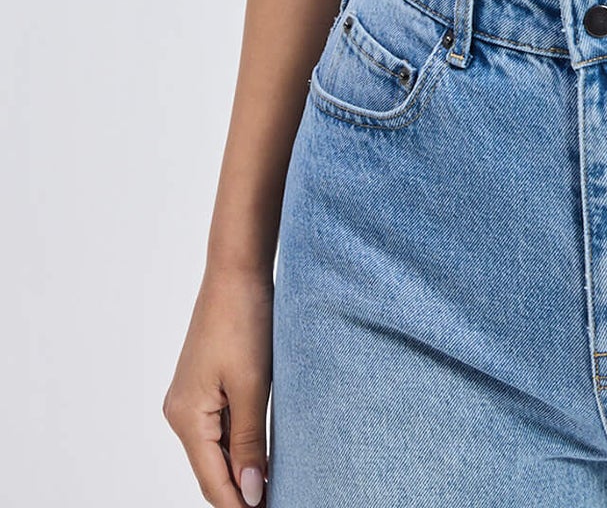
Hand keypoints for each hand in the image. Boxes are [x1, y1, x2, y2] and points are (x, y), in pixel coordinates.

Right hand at [163, 265, 272, 504]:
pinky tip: (261, 453)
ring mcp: (190, 399)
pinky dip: (238, 444)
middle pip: (210, 470)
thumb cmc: (244, 321)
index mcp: (186, 418)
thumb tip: (250, 494)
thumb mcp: (252, 387)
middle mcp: (180, 413)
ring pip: (215, 450)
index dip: (239, 505)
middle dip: (239, 491)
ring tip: (273, 486)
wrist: (237, 271)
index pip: (212, 482)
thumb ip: (249, 444)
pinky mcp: (204, 385)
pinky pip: (219, 427)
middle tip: (275, 501)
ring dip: (240, 469)